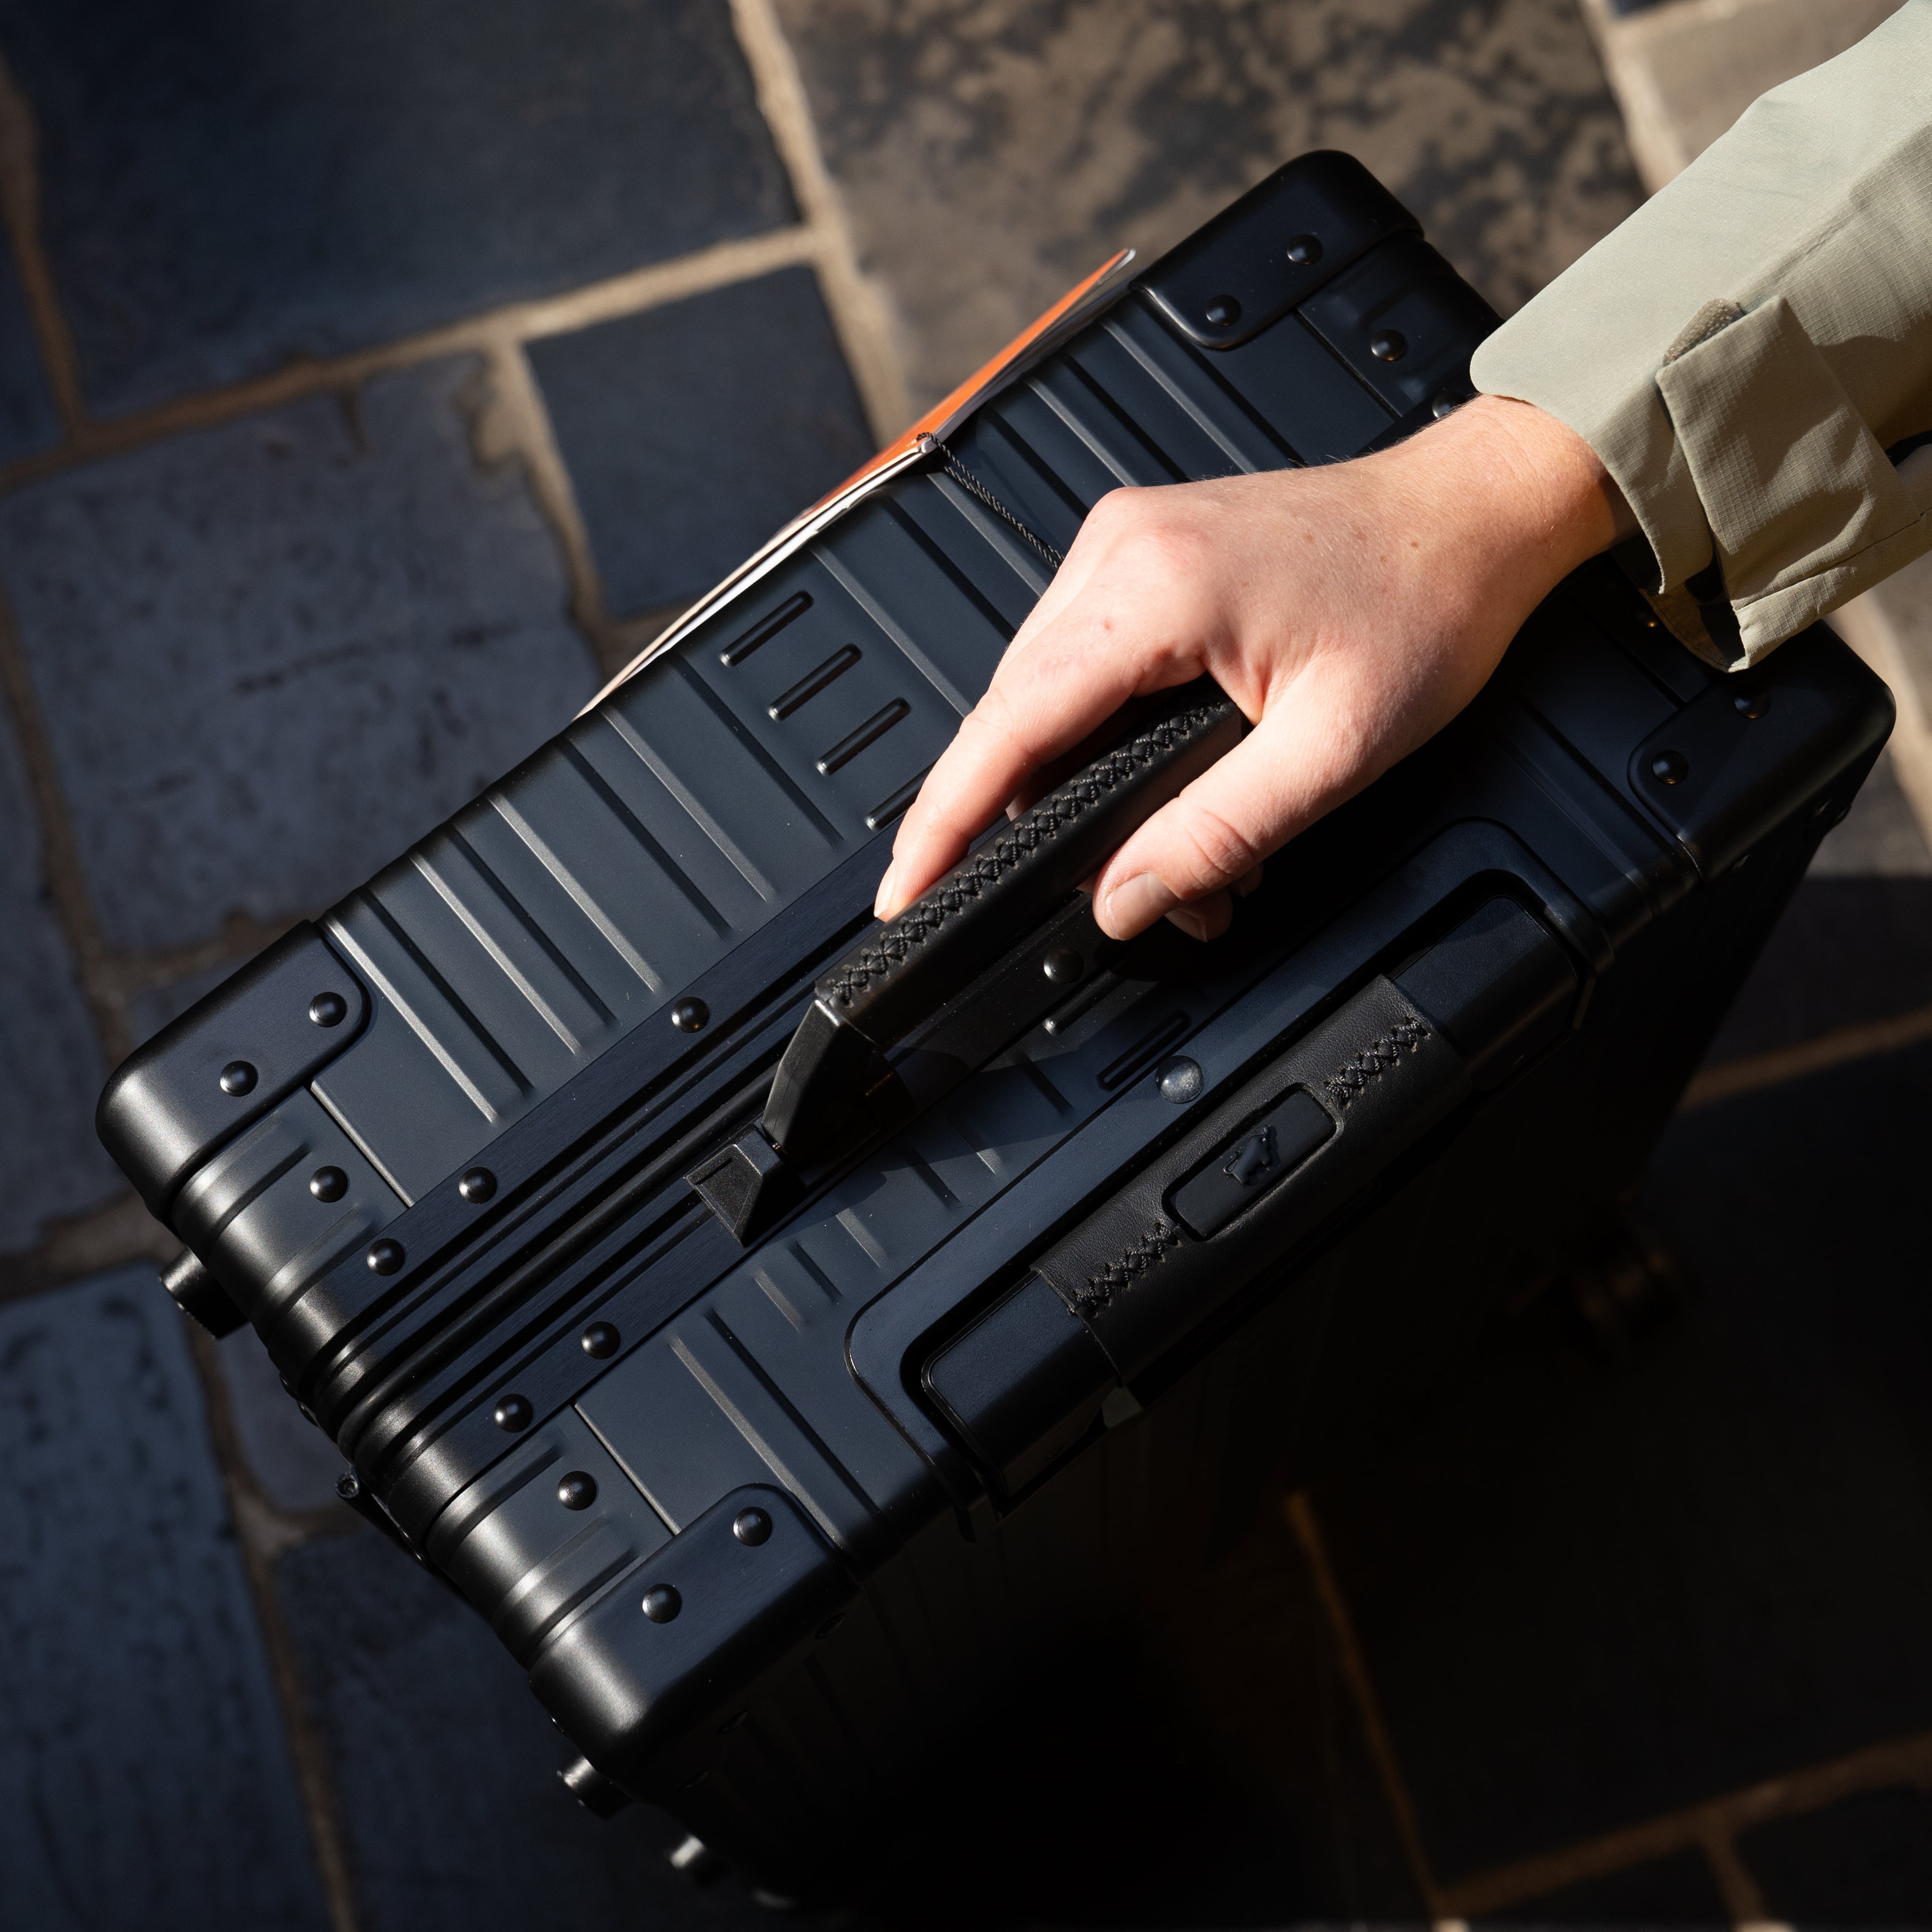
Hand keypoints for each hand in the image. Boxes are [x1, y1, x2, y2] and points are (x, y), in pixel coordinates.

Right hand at [875, 395, 1631, 940]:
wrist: (1473, 516)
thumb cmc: (1424, 606)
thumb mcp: (1331, 751)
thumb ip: (1216, 834)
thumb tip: (1122, 900)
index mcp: (1152, 589)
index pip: (1007, 725)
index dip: (944, 820)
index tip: (906, 888)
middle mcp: (1118, 550)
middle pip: (1014, 712)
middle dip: (1038, 822)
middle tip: (1118, 898)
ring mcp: (1125, 542)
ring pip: (1043, 691)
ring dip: (1080, 783)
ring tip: (1170, 855)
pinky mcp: (1144, 553)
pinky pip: (1078, 657)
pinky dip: (1102, 733)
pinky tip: (1162, 784)